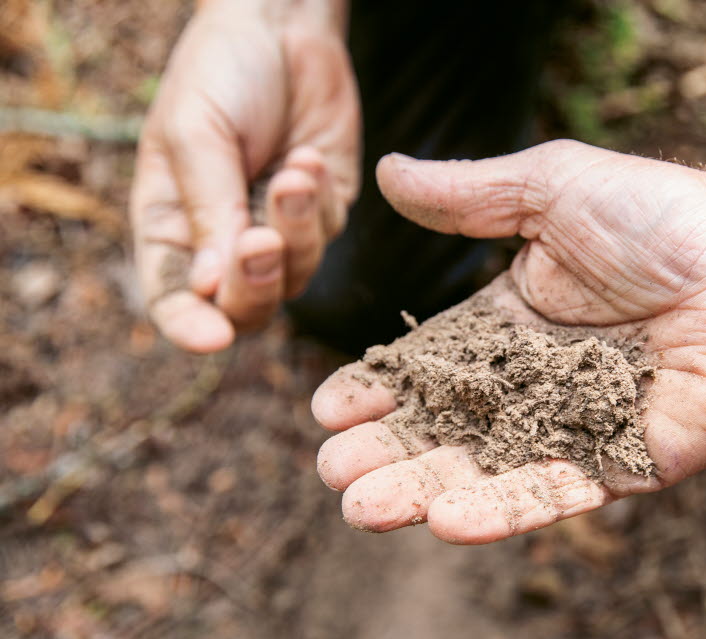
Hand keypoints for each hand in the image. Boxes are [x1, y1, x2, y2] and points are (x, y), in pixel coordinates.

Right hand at [131, 0, 359, 352]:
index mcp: (172, 226)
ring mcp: (281, 230)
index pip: (174, 299)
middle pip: (244, 305)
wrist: (281, 29)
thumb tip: (209, 287)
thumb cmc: (221, 75)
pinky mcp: (325, 212)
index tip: (212, 337)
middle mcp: (225, 240)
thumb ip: (208, 208)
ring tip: (293, 173)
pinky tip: (308, 156)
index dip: (189, 326)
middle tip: (260, 240)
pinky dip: (320, 199)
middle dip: (254, 282)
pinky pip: (329, 231)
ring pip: (296, 275)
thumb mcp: (196, 133)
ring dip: (296, 229)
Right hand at [312, 140, 705, 543]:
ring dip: (427, 493)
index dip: (381, 389)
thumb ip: (468, 197)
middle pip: (450, 429)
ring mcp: (580, 429)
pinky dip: (505, 509)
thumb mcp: (550, 191)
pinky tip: (448, 520)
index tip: (329, 409)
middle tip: (336, 474)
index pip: (432, 367)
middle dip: (390, 453)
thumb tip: (386, 172)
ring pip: (490, 470)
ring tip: (366, 510)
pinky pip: (558, 493)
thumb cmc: (661, 219)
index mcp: (513, 325)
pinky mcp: (626, 464)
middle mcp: (538, 384)